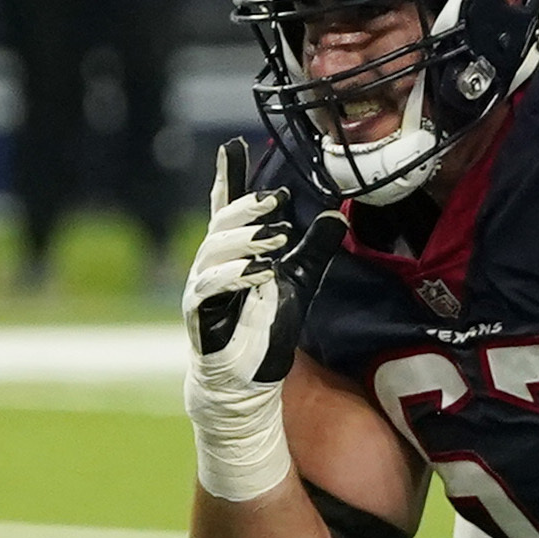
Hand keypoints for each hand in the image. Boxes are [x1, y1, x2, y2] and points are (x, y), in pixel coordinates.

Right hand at [181, 141, 301, 503]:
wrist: (243, 389)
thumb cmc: (267, 334)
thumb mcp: (298, 284)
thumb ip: (313, 250)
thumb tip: (337, 213)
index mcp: (233, 256)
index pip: (228, 209)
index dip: (230, 178)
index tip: (235, 147)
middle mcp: (212, 268)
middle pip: (222, 225)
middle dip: (249, 209)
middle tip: (278, 201)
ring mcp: (202, 291)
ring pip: (215, 251)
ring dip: (246, 240)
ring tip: (276, 235)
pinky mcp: (201, 318)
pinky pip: (211, 288)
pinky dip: (234, 276)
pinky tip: (259, 271)